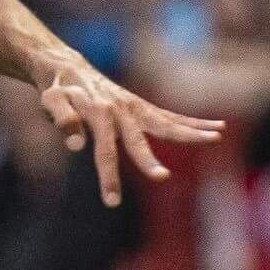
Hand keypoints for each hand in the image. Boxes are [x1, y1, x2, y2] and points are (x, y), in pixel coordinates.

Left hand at [36, 58, 225, 205]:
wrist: (68, 67)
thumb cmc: (58, 89)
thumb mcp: (51, 100)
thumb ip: (62, 118)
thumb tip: (74, 145)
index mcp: (98, 112)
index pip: (104, 151)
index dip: (108, 177)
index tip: (112, 202)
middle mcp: (122, 110)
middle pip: (140, 139)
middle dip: (150, 160)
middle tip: (162, 178)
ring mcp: (136, 107)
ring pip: (167, 122)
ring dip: (191, 131)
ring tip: (217, 137)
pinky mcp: (143, 107)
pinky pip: (171, 117)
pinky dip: (194, 122)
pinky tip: (219, 128)